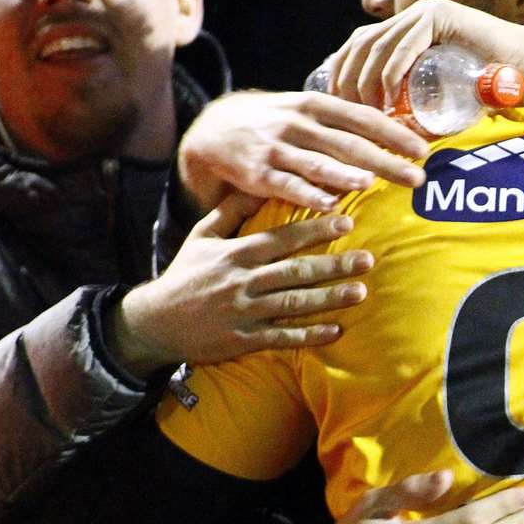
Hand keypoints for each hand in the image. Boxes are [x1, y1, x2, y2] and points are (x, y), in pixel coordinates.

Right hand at [110, 194, 369, 375]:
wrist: (154, 322)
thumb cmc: (184, 275)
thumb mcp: (200, 238)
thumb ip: (229, 212)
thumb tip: (253, 183)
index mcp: (236, 254)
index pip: (282, 238)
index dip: (315, 230)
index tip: (346, 222)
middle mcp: (243, 281)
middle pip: (295, 271)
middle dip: (334, 265)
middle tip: (369, 258)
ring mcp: (244, 312)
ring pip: (294, 303)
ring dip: (329, 298)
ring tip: (361, 291)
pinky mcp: (244, 339)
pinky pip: (282, 336)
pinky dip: (309, 334)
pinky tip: (336, 330)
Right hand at [177, 90, 429, 213]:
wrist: (214, 129)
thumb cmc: (276, 122)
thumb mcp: (306, 111)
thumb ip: (343, 122)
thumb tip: (396, 131)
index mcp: (316, 105)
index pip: (363, 118)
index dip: (394, 133)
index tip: (424, 149)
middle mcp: (298, 123)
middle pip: (349, 143)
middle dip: (386, 160)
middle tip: (418, 178)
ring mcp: (277, 147)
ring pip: (318, 162)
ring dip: (346, 175)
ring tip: (372, 184)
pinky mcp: (258, 172)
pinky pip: (288, 185)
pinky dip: (309, 195)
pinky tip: (330, 205)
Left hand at [329, 0, 523, 112]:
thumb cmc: (491, 81)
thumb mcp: (442, 87)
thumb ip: (417, 95)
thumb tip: (387, 129)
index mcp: (407, 25)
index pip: (362, 43)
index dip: (343, 70)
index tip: (337, 102)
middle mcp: (413, 13)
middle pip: (363, 42)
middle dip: (347, 77)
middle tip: (346, 112)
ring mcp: (427, 12)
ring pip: (378, 44)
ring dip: (367, 80)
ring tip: (367, 111)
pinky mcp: (441, 17)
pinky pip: (405, 46)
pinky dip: (391, 73)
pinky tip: (389, 99)